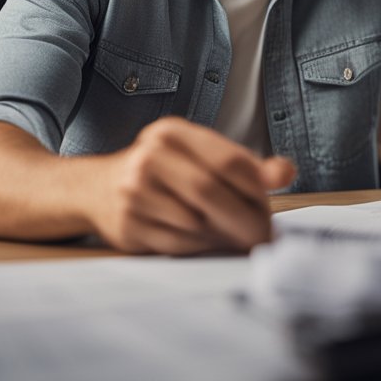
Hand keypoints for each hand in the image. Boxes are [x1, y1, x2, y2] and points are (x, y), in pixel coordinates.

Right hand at [89, 117, 295, 254]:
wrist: (95, 189)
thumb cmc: (163, 171)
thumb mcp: (199, 155)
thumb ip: (245, 165)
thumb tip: (285, 172)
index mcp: (172, 133)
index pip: (229, 159)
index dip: (258, 187)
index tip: (273, 207)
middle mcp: (149, 157)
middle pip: (211, 192)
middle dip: (246, 219)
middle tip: (264, 237)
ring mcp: (133, 192)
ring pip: (197, 223)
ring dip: (224, 236)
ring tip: (237, 237)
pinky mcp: (128, 226)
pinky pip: (179, 244)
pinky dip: (201, 247)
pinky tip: (208, 242)